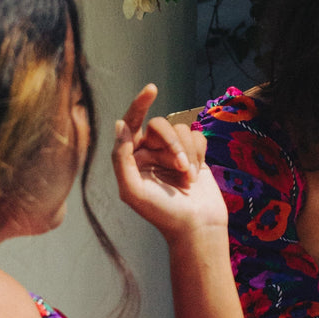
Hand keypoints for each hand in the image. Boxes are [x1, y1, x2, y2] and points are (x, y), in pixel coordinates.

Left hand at [112, 84, 226, 237]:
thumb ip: (121, 158)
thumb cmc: (162, 213)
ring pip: (181, 130)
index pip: (132, 123)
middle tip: (180, 168)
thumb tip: (120, 124)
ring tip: (188, 178)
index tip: (151, 89)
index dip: (139, 104)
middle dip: (171, 144)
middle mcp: (151, 152)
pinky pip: (197, 136)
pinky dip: (198, 155)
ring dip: (187, 154)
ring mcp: (173, 153)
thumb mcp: (132, 189)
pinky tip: (196, 176)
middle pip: (160, 126)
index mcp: (132, 158)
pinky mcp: (194, 155)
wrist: (196, 227)